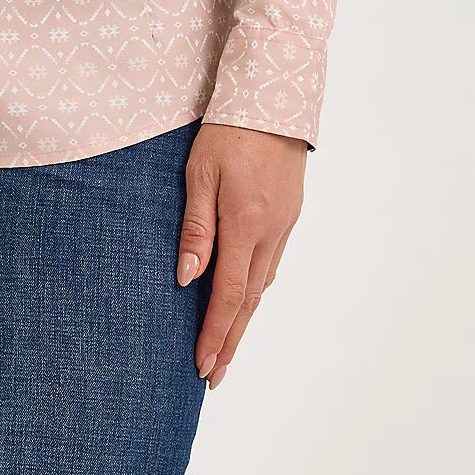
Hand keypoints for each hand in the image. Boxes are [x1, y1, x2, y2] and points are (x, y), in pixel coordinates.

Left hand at [176, 122, 306, 388]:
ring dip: (243, 318)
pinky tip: (244, 296)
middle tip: (214, 375)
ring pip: (262, 284)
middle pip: (249, 300)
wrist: (273, 98)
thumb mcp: (200, 172)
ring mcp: (284, 225)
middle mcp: (270, 232)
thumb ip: (195, 227)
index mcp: (245, 224)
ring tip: (226, 345)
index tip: (203, 366)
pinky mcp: (288, 214)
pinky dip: (255, 288)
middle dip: (231, 340)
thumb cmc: (229, 130)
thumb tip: (186, 278)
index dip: (215, 334)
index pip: (228, 295)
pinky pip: (271, 262)